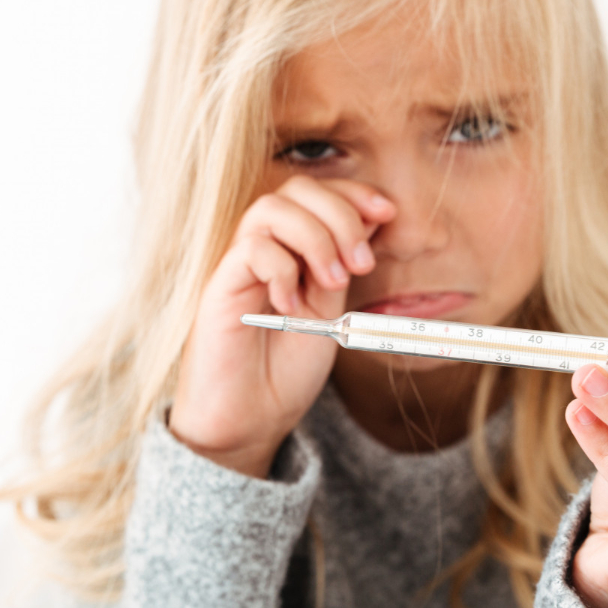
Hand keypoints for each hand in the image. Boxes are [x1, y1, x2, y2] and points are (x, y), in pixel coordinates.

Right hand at [169, 175, 394, 477]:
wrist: (250, 419)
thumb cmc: (285, 370)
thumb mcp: (330, 311)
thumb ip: (342, 266)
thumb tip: (370, 219)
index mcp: (293, 248)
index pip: (317, 192)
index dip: (353, 193)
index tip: (387, 213)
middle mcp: (264, 248)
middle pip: (296, 189)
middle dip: (340, 215)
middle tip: (361, 264)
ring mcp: (239, 266)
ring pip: (270, 209)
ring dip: (314, 237)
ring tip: (332, 281)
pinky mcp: (219, 289)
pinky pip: (249, 249)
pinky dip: (281, 269)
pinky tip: (290, 304)